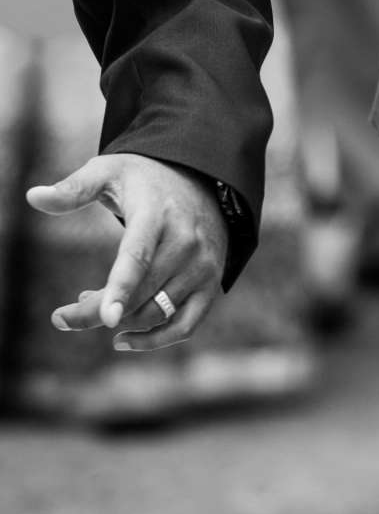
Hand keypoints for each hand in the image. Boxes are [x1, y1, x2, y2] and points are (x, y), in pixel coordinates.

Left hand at [26, 153, 227, 354]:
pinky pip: (185, 325)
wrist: (201, 178)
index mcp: (157, 213)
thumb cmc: (144, 179)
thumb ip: (73, 188)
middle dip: (95, 312)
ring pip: (156, 313)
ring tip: (89, 306)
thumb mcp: (109, 171)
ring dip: (118, 321)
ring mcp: (202, 265)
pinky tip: (122, 341)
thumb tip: (32, 197)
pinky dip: (155, 341)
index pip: (138, 255)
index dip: (120, 288)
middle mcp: (186, 242)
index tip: (103, 318)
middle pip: (140, 293)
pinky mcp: (211, 282)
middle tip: (62, 317)